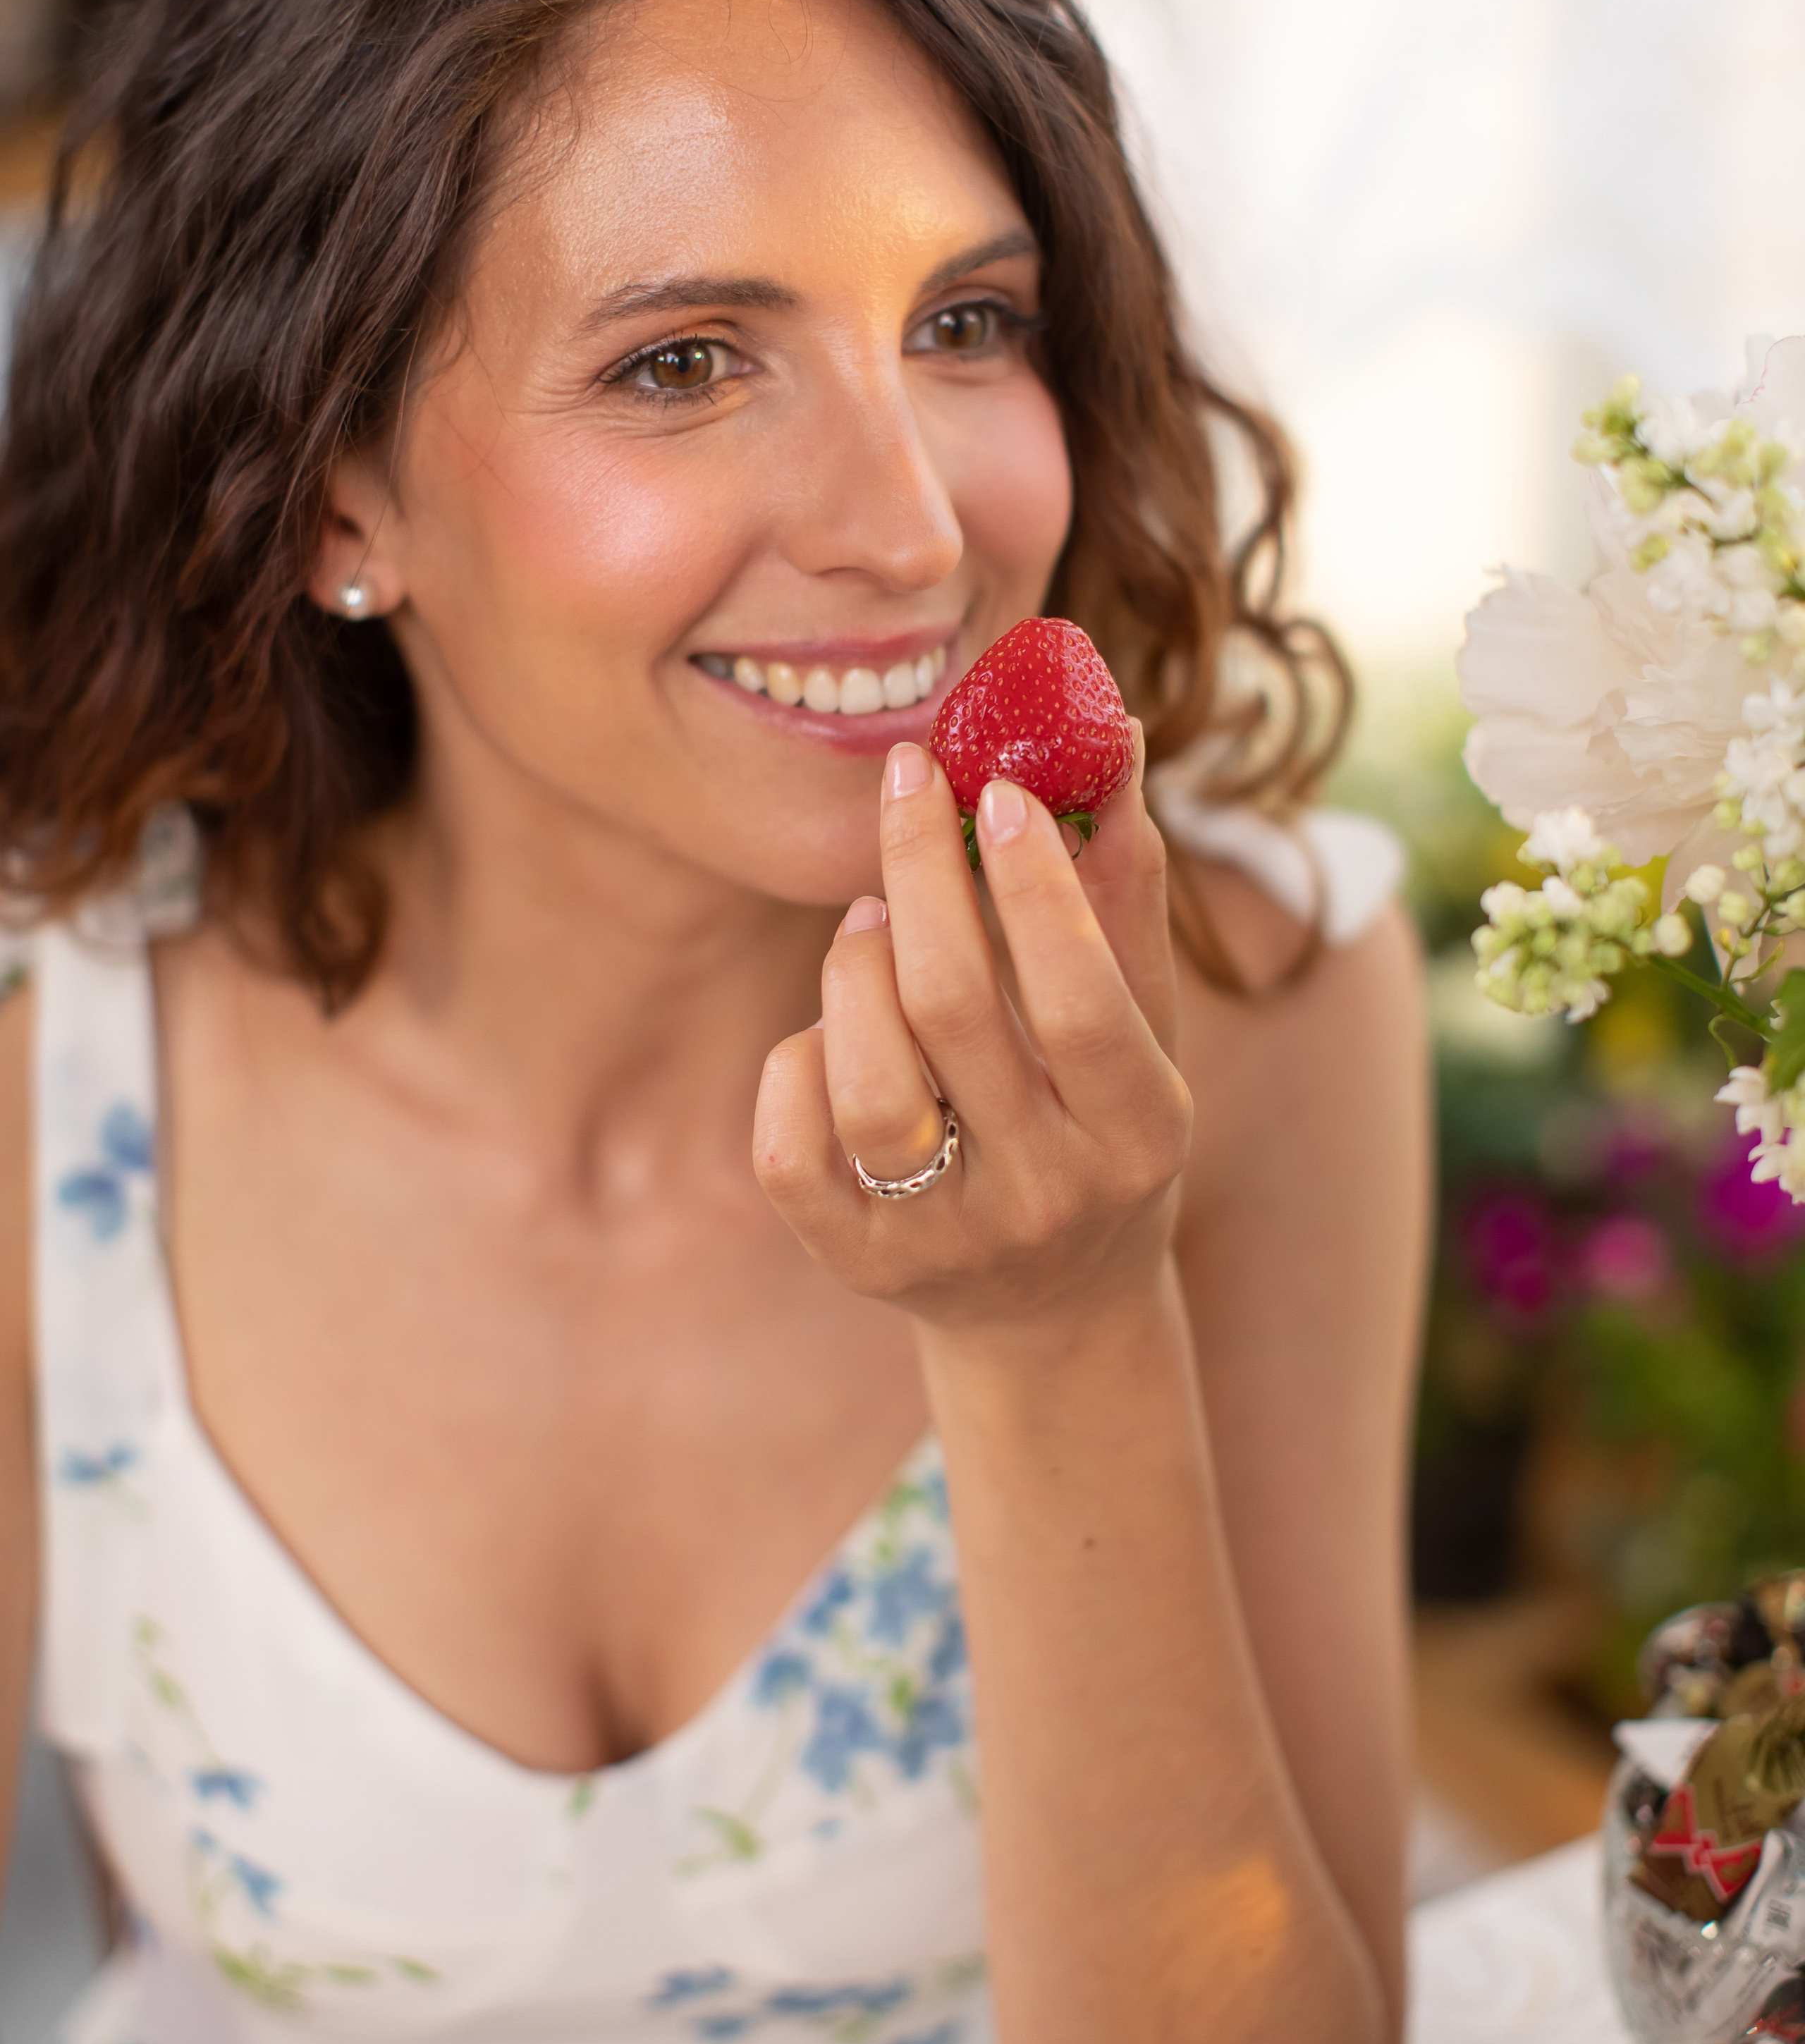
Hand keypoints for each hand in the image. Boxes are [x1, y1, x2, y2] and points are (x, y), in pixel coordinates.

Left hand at [754, 726, 1192, 1348]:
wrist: (1052, 1307)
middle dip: (921, 871)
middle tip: (908, 782)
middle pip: (956, 1011)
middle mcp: (1048, 1194)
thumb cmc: (1098, 1126)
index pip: (1082, 1000)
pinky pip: (790, 1145)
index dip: (1035, 887)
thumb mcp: (1142, 1030)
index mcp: (1139, 1133)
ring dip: (853, 970)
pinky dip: (798, 1060)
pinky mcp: (855, 1261)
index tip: (996, 786)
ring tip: (870, 921)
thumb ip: (1123, 893)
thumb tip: (1112, 737)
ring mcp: (945, 1239)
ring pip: (867, 1083)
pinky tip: (831, 1030)